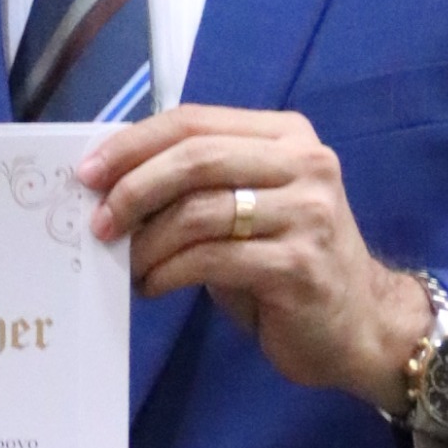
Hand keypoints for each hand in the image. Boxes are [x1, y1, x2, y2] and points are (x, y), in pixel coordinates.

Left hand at [76, 104, 430, 409]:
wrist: (360, 325)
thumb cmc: (287, 264)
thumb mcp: (246, 211)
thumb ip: (197, 187)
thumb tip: (112, 185)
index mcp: (286, 136)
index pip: (194, 122)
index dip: (133, 144)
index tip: (87, 173)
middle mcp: (305, 164)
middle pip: (195, 158)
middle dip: (133, 189)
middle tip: (99, 224)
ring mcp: (307, 214)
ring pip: (200, 211)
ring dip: (148, 242)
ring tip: (130, 266)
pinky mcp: (299, 265)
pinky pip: (212, 259)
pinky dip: (170, 273)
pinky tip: (155, 286)